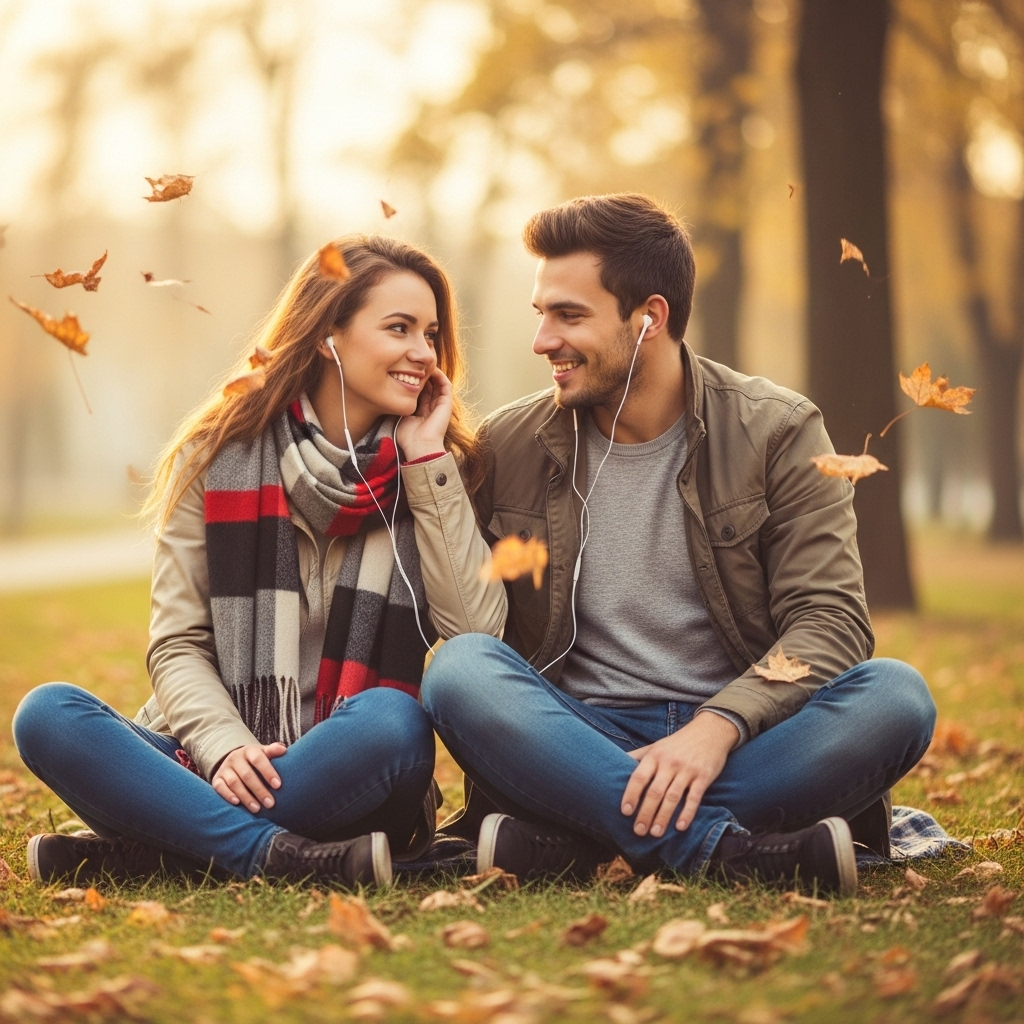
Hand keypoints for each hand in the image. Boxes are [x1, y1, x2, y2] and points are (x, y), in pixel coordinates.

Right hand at [211, 742, 285, 813]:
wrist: (235, 760)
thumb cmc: (255, 760)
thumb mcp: (264, 753)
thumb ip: (273, 751)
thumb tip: (283, 750)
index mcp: (250, 750)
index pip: (258, 759)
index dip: (268, 772)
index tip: (278, 785)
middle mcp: (235, 758)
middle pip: (247, 775)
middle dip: (259, 790)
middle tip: (270, 803)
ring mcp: (225, 768)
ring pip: (234, 783)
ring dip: (246, 797)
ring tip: (257, 808)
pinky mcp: (216, 779)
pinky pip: (220, 787)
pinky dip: (228, 795)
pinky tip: (237, 803)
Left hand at [395, 368, 452, 461]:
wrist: (420, 446)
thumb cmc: (408, 437)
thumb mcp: (400, 417)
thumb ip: (399, 406)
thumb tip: (390, 395)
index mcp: (422, 411)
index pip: (419, 392)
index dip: (414, 381)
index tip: (405, 371)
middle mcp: (432, 407)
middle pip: (429, 386)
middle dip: (423, 374)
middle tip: (414, 363)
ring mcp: (440, 405)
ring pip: (438, 383)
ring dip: (432, 373)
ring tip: (423, 363)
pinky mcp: (447, 403)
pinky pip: (446, 385)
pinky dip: (440, 375)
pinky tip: (432, 369)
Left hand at [620, 712, 738, 836]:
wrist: (709, 731)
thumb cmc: (678, 743)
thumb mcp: (656, 746)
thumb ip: (638, 756)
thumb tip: (615, 763)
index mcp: (654, 756)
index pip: (639, 777)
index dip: (631, 794)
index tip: (625, 812)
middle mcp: (669, 763)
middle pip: (654, 791)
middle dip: (645, 813)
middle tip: (638, 831)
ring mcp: (687, 770)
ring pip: (672, 797)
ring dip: (663, 817)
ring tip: (655, 833)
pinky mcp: (703, 777)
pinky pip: (694, 797)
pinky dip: (687, 813)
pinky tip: (680, 827)